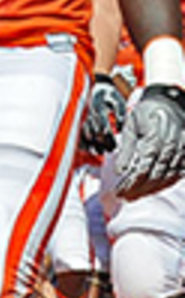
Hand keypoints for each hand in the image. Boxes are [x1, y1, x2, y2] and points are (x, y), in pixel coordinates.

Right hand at [80, 75, 125, 153]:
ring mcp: (82, 118)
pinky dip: (84, 142)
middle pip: (94, 133)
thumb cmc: (108, 94)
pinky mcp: (79, 121)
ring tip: (100, 151)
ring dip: (93, 145)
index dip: (109, 138)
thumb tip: (120, 127)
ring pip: (86, 135)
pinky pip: (79, 134)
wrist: (93, 86)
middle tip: (110, 149)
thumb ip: (121, 112)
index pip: (103, 126)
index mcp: (99, 108)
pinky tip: (89, 147)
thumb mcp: (117, 98)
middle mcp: (89, 114)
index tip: (114, 145)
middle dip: (102, 144)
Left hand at [115, 84, 184, 198]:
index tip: (119, 192)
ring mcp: (182, 149)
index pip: (143, 169)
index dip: (131, 183)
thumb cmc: (146, 112)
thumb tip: (120, 171)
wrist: (169, 100)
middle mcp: (172, 145)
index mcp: (156, 138)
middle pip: (156, 175)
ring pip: (168, 176)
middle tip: (125, 197)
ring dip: (152, 189)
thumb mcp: (131, 127)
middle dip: (139, 189)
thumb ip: (127, 150)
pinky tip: (154, 188)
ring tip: (136, 195)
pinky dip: (167, 182)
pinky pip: (179, 172)